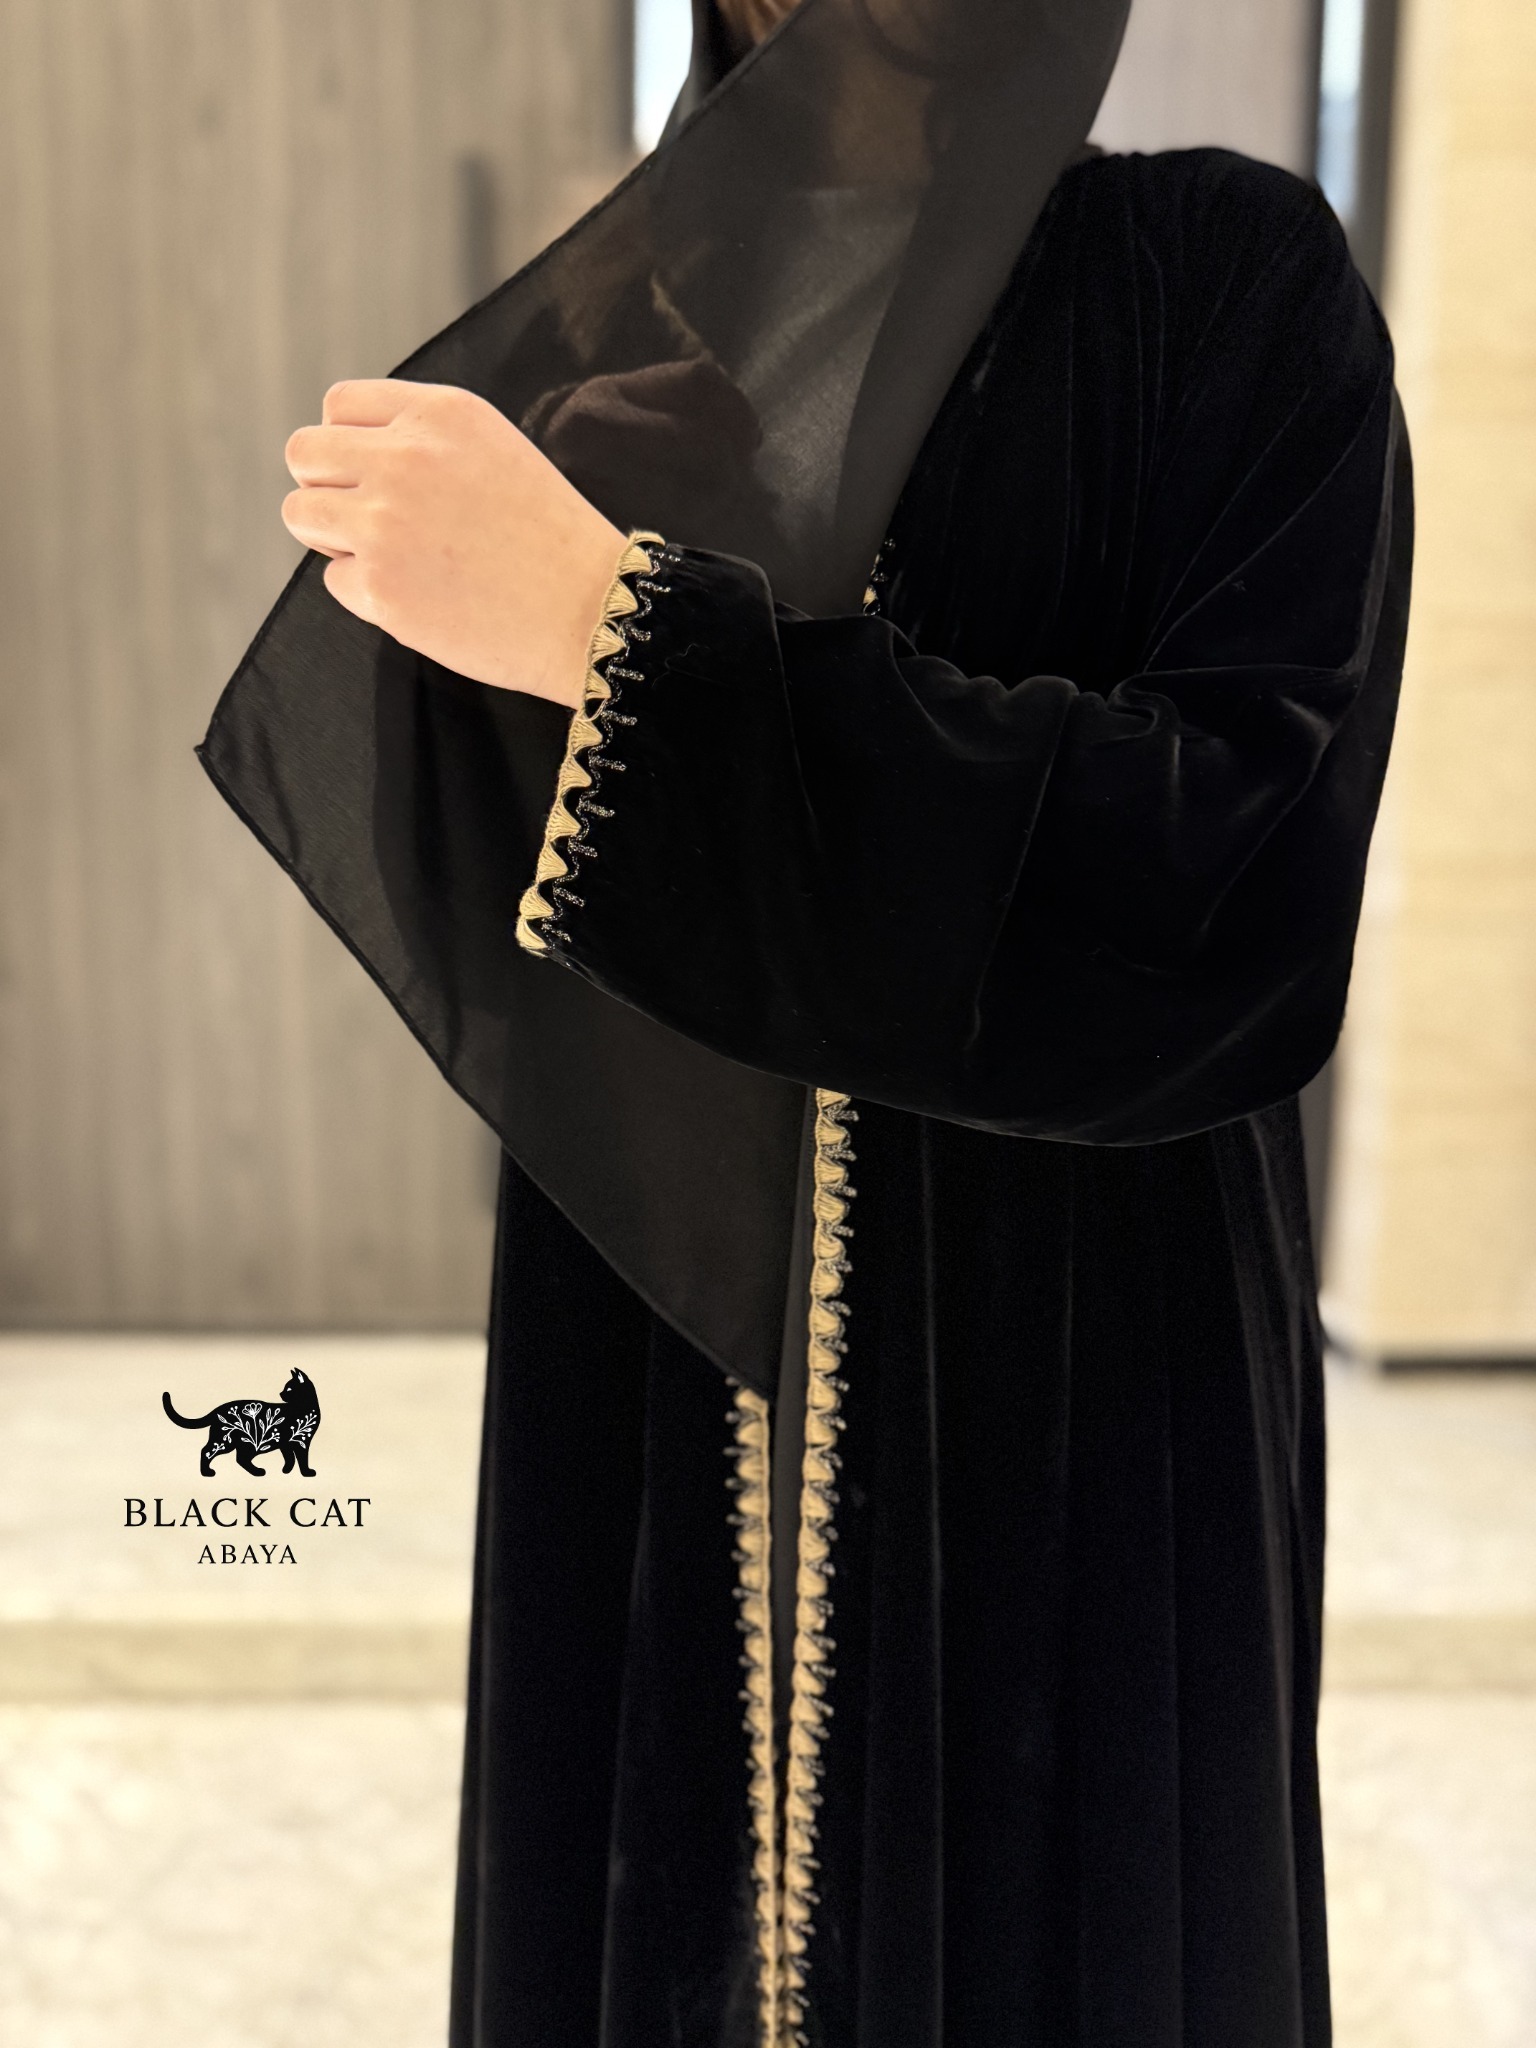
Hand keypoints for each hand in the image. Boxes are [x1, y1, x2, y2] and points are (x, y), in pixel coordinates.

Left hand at [282, 379, 628, 706]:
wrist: (592, 611)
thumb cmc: (550, 540)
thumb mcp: (495, 451)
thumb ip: (424, 439)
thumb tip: (351, 458)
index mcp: (437, 415)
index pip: (338, 405)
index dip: (347, 444)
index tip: (372, 474)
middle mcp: (404, 458)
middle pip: (303, 452)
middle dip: (325, 486)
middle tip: (367, 520)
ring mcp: (385, 524)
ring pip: (301, 513)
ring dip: (333, 537)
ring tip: (390, 558)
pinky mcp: (381, 587)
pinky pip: (335, 579)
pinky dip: (368, 593)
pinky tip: (423, 597)